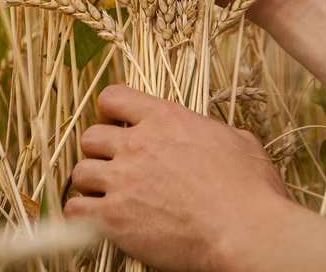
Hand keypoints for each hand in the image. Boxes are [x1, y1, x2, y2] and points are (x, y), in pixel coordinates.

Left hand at [64, 85, 286, 271]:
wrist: (244, 228)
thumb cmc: (250, 186)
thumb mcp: (238, 140)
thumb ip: (212, 131)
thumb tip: (209, 134)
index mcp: (167, 117)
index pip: (114, 97)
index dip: (112, 111)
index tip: (119, 125)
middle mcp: (139, 143)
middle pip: (91, 136)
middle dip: (101, 150)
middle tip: (117, 165)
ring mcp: (124, 179)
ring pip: (80, 172)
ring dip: (93, 183)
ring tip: (110, 195)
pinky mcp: (114, 218)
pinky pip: (75, 210)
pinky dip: (83, 215)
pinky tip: (101, 219)